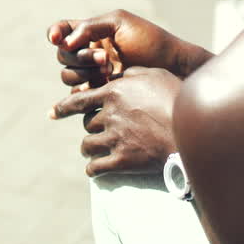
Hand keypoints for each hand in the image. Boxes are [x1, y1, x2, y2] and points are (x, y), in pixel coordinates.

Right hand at [48, 10, 206, 88]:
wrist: (173, 69)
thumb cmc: (151, 42)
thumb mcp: (120, 23)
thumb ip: (89, 27)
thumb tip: (64, 43)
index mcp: (92, 31)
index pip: (63, 30)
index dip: (55, 33)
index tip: (58, 39)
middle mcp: (89, 52)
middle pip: (63, 55)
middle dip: (80, 56)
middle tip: (105, 58)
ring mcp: (93, 74)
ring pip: (68, 75)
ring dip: (84, 72)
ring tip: (109, 70)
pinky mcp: (99, 94)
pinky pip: (78, 95)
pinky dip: (85, 89)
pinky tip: (103, 85)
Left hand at [50, 66, 181, 175]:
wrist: (191, 130)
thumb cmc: (176, 98)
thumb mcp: (155, 75)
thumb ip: (131, 74)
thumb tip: (117, 75)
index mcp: (113, 92)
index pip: (79, 100)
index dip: (63, 108)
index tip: (52, 113)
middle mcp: (109, 114)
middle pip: (87, 123)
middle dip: (93, 127)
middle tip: (102, 131)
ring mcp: (114, 138)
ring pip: (87, 145)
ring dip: (90, 148)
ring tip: (97, 150)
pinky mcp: (121, 160)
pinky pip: (95, 168)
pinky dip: (93, 169)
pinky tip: (97, 169)